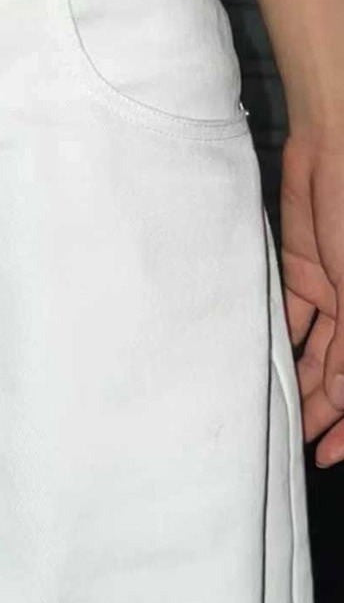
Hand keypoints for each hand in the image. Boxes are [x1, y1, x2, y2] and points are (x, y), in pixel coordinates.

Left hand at [280, 131, 343, 467]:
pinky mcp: (305, 271)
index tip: (329, 455)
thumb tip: (343, 395)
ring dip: (301, 381)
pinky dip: (282, 340)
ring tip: (279, 414)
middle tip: (299, 444)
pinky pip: (293, 316)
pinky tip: (267, 365)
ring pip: (319, 350)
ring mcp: (337, 291)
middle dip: (325, 410)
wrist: (339, 146)